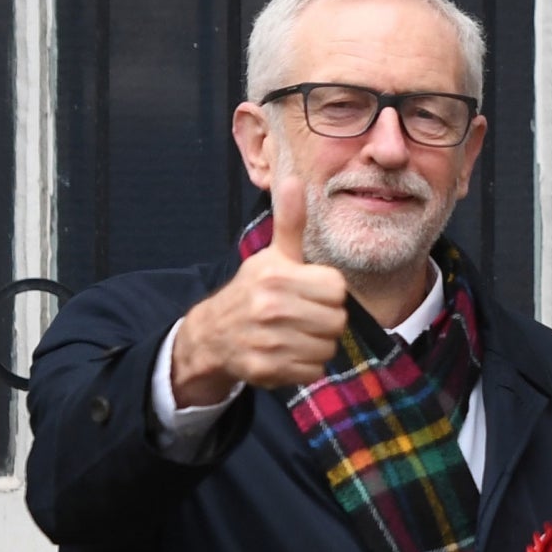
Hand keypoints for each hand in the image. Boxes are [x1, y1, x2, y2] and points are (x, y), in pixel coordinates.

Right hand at [168, 178, 349, 400]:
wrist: (213, 333)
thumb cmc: (253, 290)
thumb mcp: (272, 256)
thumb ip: (290, 222)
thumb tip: (294, 180)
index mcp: (278, 275)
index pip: (337, 289)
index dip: (327, 293)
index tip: (308, 292)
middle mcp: (271, 307)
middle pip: (336, 321)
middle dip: (324, 321)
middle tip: (302, 317)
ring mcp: (267, 340)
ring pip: (327, 348)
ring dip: (316, 345)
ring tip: (294, 335)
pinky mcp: (266, 369)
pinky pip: (312, 371)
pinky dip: (305, 366)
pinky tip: (287, 353)